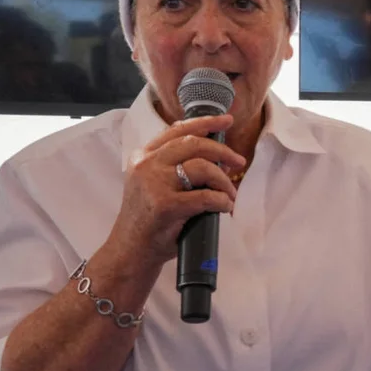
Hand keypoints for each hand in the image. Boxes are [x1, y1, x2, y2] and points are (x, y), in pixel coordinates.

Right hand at [106, 115, 245, 268]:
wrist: (131, 250)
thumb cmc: (150, 218)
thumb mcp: (154, 183)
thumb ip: (175, 165)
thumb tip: (217, 156)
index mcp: (143, 156)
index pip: (178, 130)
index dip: (206, 122)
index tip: (226, 121)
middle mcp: (146, 165)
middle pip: (194, 144)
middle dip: (223, 151)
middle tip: (239, 162)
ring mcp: (154, 184)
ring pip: (202, 167)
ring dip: (223, 181)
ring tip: (230, 194)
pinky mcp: (165, 205)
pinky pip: (205, 196)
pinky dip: (222, 201)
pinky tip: (225, 207)